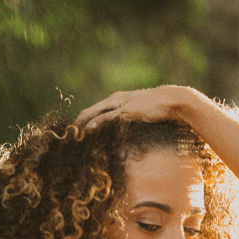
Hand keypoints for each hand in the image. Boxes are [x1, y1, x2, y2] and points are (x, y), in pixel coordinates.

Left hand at [76, 86, 193, 128]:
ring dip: (83, 126)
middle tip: (67, 138)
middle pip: (88, 112)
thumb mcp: (138, 114)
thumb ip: (127, 120)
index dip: (82, 122)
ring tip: (73, 137)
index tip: (74, 134)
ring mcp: (119, 104)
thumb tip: (122, 132)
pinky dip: (96, 124)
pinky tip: (88, 131)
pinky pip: (107, 118)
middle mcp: (114, 100)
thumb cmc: (157, 109)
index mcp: (115, 100)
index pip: (93, 111)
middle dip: (77, 124)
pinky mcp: (126, 110)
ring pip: (94, 114)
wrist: (171, 100)